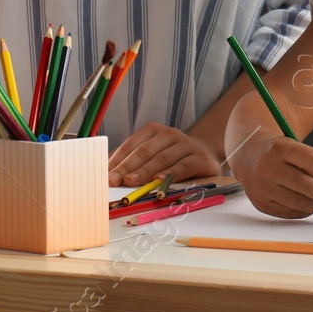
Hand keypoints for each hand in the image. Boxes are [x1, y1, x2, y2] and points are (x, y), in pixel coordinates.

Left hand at [107, 123, 222, 187]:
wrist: (205, 154)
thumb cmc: (171, 156)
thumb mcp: (151, 153)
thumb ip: (131, 160)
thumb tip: (108, 171)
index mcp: (154, 130)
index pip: (132, 145)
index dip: (118, 160)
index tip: (107, 175)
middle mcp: (170, 134)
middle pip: (145, 151)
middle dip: (128, 167)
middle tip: (115, 180)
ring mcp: (186, 144)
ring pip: (162, 159)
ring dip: (145, 171)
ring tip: (132, 181)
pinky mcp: (200, 158)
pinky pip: (183, 166)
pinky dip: (170, 173)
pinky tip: (159, 180)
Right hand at [228, 134, 312, 219]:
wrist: (250, 159)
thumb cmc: (282, 154)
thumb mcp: (299, 147)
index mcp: (278, 148)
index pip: (310, 161)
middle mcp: (267, 167)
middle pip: (304, 185)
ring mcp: (262, 187)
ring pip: (298, 202)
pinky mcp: (261, 204)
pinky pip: (289, 213)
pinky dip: (303, 211)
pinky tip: (306, 205)